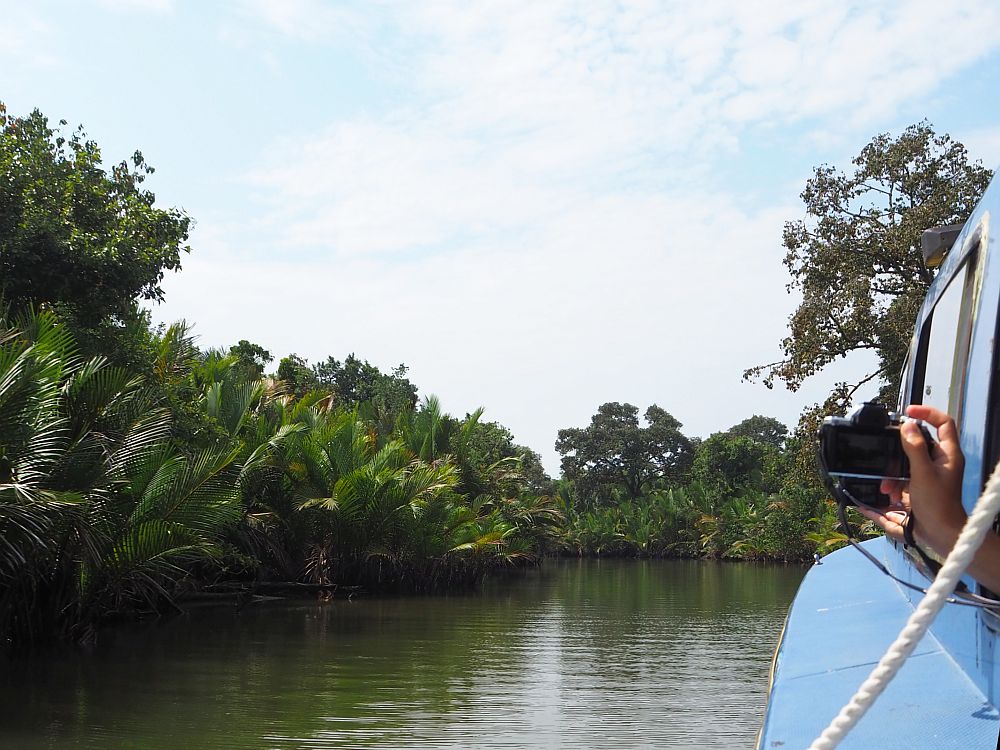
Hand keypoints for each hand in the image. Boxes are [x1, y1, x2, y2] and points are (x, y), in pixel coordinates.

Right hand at [862, 405, 965, 556]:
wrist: (940, 534)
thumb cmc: (939, 505)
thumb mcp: (922, 473)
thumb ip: (914, 447)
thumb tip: (907, 425)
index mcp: (948, 455)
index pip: (944, 423)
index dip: (927, 412)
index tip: (908, 411)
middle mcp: (940, 462)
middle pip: (918, 442)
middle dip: (899, 450)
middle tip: (888, 452)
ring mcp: (928, 475)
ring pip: (906, 462)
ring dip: (893, 472)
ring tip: (888, 486)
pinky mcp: (918, 487)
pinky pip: (901, 478)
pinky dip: (893, 484)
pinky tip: (887, 495)